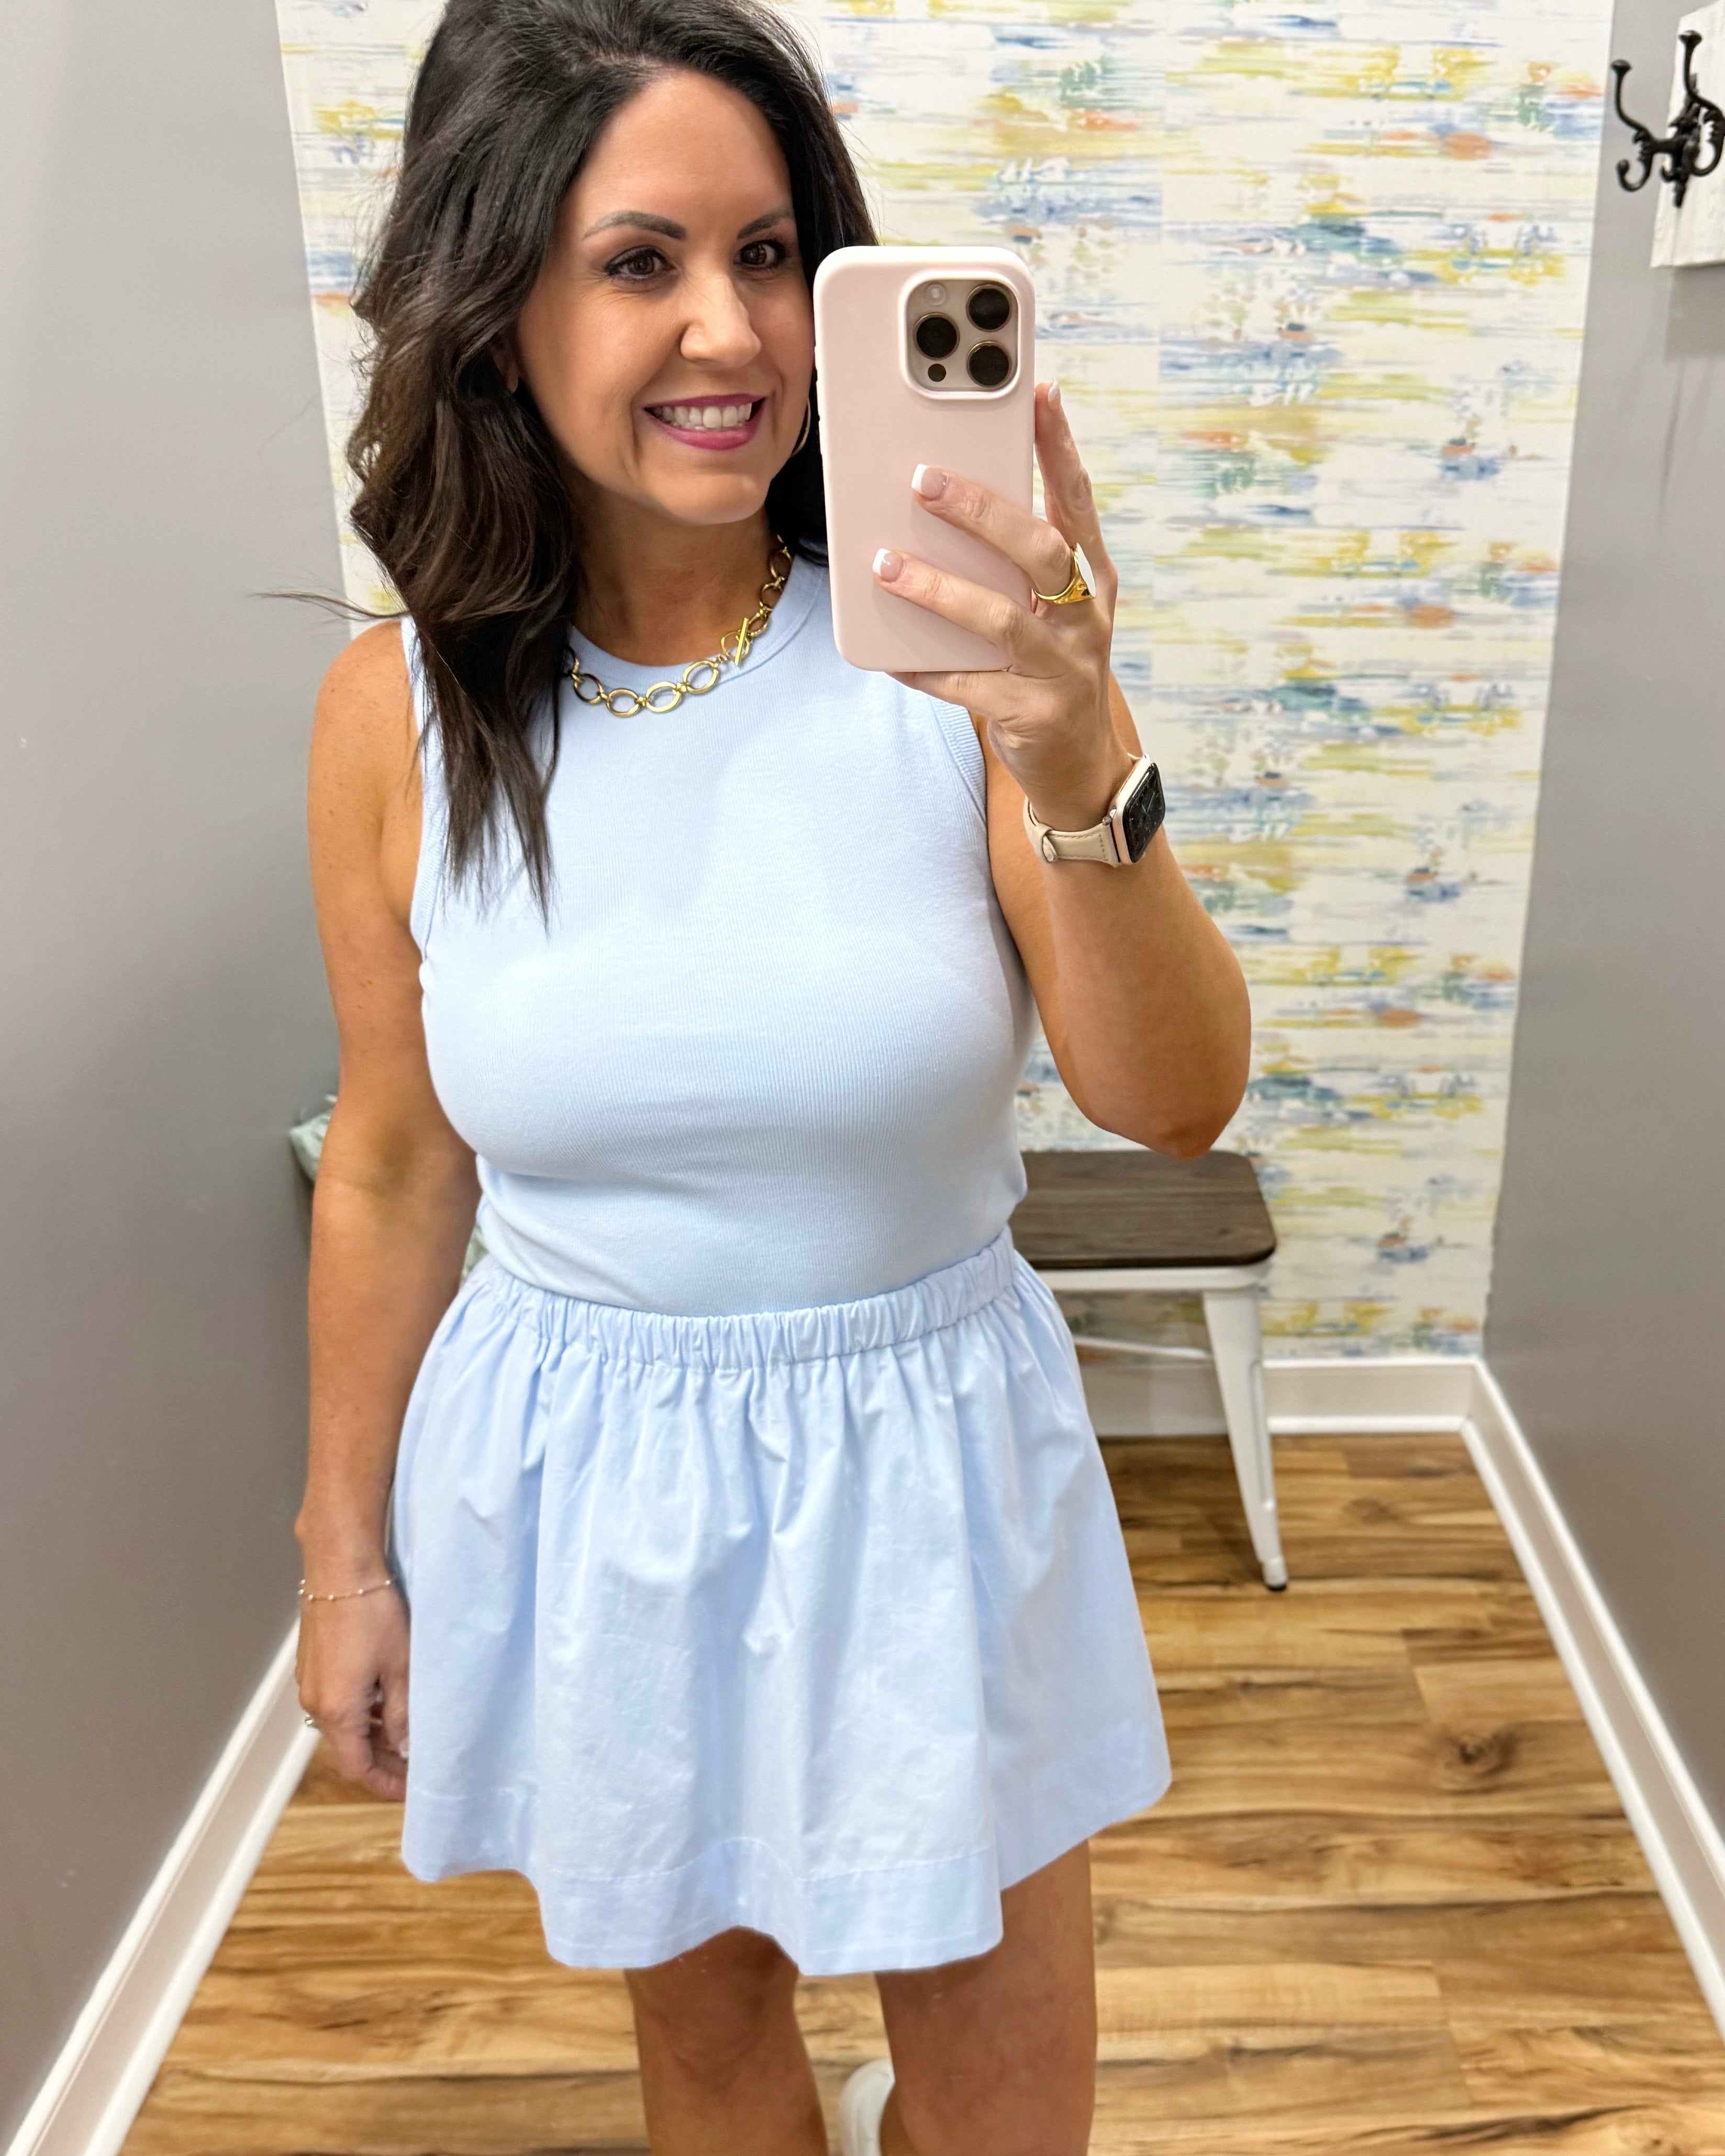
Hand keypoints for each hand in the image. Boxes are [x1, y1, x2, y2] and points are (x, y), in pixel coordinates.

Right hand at [295, 1584, 410, 1800]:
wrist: (341, 1568)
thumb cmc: (373, 1615)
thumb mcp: (400, 1669)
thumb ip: (402, 1715)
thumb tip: (404, 1749)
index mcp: (337, 1711)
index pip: (358, 1768)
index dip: (384, 1783)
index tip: (409, 1790)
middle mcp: (315, 1703)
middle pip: (348, 1747)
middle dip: (381, 1759)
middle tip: (413, 1762)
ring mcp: (310, 1682)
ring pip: (342, 1723)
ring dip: (371, 1732)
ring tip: (406, 1730)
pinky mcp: (312, 1663)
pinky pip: (336, 1700)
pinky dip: (360, 1709)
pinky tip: (385, 1697)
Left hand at [873, 380, 1135, 832]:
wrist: (1080, 769)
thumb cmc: (1051, 670)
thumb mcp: (1049, 610)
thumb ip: (1015, 563)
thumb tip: (946, 499)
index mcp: (1090, 579)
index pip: (1077, 501)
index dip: (1060, 446)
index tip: (1038, 393)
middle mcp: (1083, 617)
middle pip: (1038, 549)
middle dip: (981, 510)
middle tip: (923, 479)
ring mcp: (1062, 668)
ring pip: (1000, 619)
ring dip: (939, 589)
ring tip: (886, 564)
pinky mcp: (1031, 713)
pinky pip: (967, 686)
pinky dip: (925, 669)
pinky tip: (888, 654)